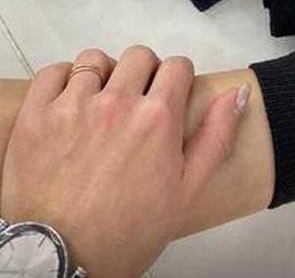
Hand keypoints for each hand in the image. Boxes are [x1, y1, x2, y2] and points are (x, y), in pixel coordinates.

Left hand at [1, 46, 248, 277]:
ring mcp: (73, 104)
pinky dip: (63, 80)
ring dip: (103, 76)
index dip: (178, 80)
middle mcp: (118, 100)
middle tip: (136, 104)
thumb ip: (217, 136)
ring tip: (99, 104)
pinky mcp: (37, 114)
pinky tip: (68, 103)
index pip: (178, 66)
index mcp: (159, 116)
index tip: (169, 98)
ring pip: (95, 60)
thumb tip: (239, 92)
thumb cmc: (128, 231)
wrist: (60, 261)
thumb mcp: (186, 191)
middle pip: (139, 56)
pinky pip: (53, 72)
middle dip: (144, 74)